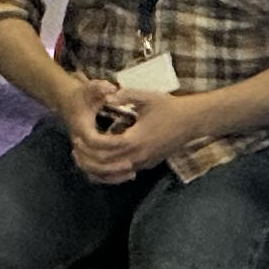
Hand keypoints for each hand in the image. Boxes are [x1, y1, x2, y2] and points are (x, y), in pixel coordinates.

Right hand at [60, 78, 135, 173]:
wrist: (67, 103)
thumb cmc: (82, 96)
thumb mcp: (90, 88)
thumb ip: (100, 88)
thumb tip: (111, 89)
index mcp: (82, 128)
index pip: (94, 141)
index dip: (110, 145)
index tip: (127, 144)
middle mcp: (79, 143)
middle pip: (93, 162)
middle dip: (112, 165)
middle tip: (132, 164)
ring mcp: (81, 152)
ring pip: (93, 172)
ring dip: (111, 175)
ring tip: (132, 173)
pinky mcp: (85, 157)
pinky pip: (94, 174)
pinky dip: (107, 178)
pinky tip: (124, 176)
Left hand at [70, 84, 195, 182]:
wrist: (192, 121)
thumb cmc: (169, 107)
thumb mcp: (145, 97)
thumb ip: (124, 95)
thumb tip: (106, 95)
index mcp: (135, 139)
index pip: (105, 147)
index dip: (89, 143)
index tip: (78, 137)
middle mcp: (139, 155)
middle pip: (106, 164)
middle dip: (89, 158)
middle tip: (76, 148)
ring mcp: (145, 162)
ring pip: (115, 173)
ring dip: (98, 167)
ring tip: (85, 157)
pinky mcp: (149, 164)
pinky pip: (125, 172)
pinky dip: (111, 171)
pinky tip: (102, 162)